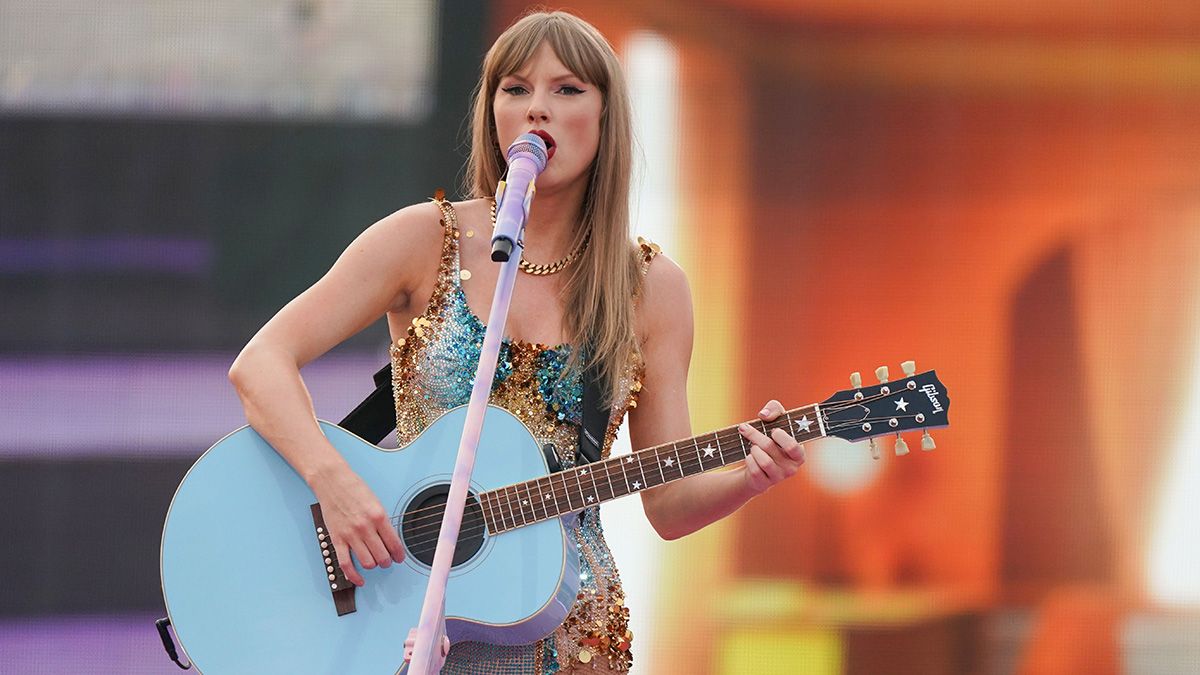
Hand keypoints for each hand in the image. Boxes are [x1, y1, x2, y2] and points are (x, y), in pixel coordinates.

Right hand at [308, 465, 404, 585]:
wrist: (332, 481)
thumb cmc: (354, 489)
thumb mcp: (376, 502)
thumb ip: (383, 522)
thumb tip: (390, 540)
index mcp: (379, 517)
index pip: (394, 544)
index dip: (400, 555)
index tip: (400, 558)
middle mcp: (366, 527)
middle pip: (382, 556)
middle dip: (387, 561)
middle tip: (387, 560)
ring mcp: (350, 535)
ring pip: (367, 563)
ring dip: (373, 566)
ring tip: (374, 562)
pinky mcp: (337, 539)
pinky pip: (346, 564)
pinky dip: (354, 576)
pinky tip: (360, 579)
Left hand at [739, 399, 805, 494]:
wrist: (757, 465)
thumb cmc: (771, 440)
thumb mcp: (775, 421)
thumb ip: (774, 409)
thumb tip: (764, 415)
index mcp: (798, 453)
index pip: (792, 446)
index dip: (781, 436)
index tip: (772, 430)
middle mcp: (791, 468)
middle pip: (770, 447)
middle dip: (755, 435)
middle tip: (745, 428)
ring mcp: (778, 478)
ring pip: (763, 460)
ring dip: (753, 449)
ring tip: (752, 446)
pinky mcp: (764, 484)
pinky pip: (754, 470)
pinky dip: (749, 460)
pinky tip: (750, 457)